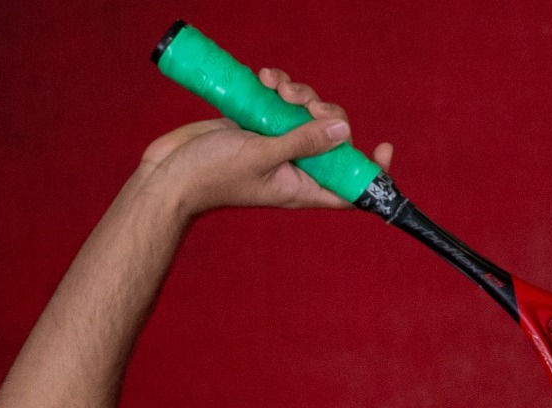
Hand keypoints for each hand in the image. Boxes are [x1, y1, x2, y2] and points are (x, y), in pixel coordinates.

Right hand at [136, 68, 395, 217]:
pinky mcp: (257, 125)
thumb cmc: (211, 175)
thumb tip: (343, 130)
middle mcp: (294, 167)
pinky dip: (276, 86)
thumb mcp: (262, 156)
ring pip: (306, 113)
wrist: (167, 173)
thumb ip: (303, 142)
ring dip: (297, 92)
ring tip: (276, 86)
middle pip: (331, 137)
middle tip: (303, 103)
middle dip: (324, 112)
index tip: (384, 147)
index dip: (371, 171)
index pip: (349, 186)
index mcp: (302, 187)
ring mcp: (275, 144)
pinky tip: (265, 76)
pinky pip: (280, 102)